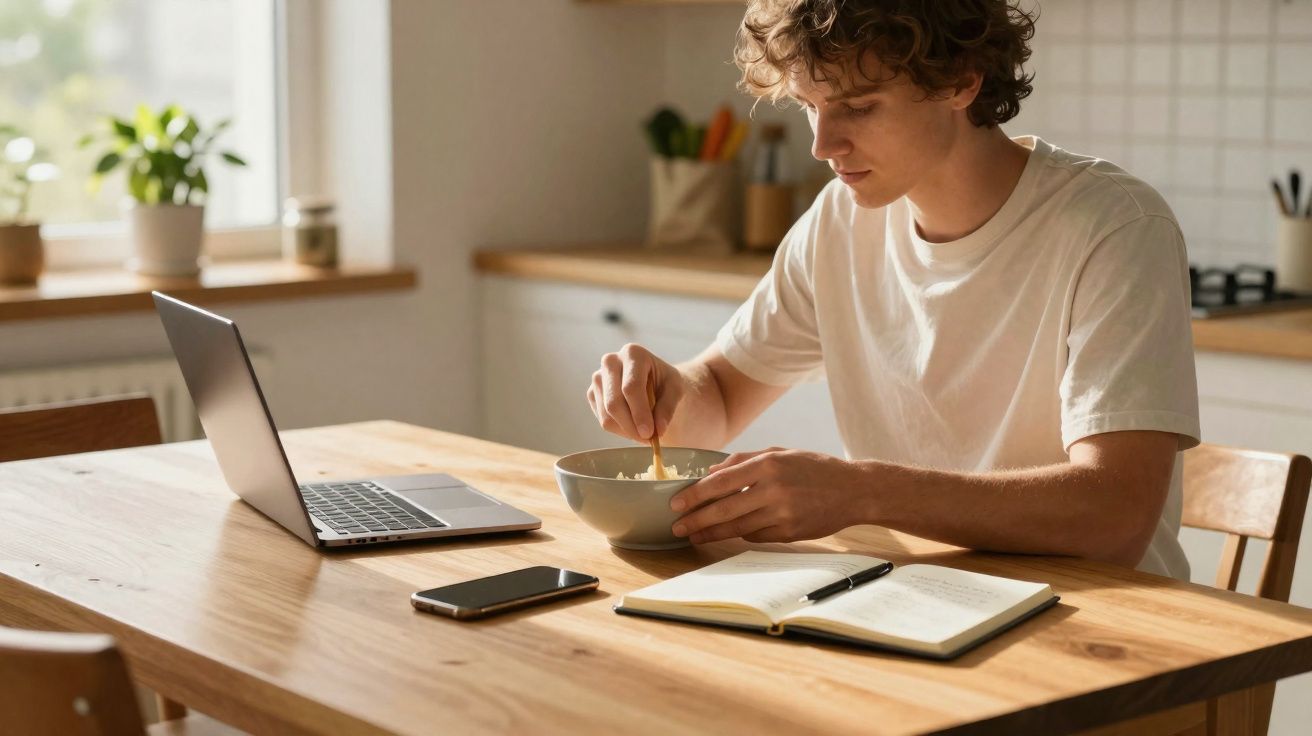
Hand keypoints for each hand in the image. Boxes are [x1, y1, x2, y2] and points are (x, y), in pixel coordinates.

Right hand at [586, 343, 684, 440]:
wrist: (656, 385)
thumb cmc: (666, 385)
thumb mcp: (676, 391)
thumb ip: (668, 408)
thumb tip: (658, 430)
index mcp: (633, 353)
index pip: (631, 387)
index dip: (640, 413)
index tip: (650, 433)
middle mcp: (610, 361)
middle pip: (614, 403)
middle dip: (632, 426)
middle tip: (648, 438)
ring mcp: (598, 378)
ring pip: (607, 415)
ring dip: (627, 431)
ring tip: (645, 433)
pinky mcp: (592, 394)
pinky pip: (603, 420)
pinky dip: (620, 430)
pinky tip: (634, 425)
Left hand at [669, 448, 869, 543]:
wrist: (854, 490)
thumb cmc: (814, 467)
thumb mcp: (780, 453)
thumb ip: (744, 460)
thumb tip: (711, 473)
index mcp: (768, 464)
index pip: (721, 482)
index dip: (695, 495)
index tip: (677, 503)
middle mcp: (774, 489)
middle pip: (724, 509)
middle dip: (696, 520)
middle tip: (677, 526)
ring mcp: (783, 514)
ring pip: (737, 527)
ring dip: (712, 533)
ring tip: (694, 536)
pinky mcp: (790, 532)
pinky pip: (756, 536)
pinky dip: (740, 534)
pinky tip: (727, 534)